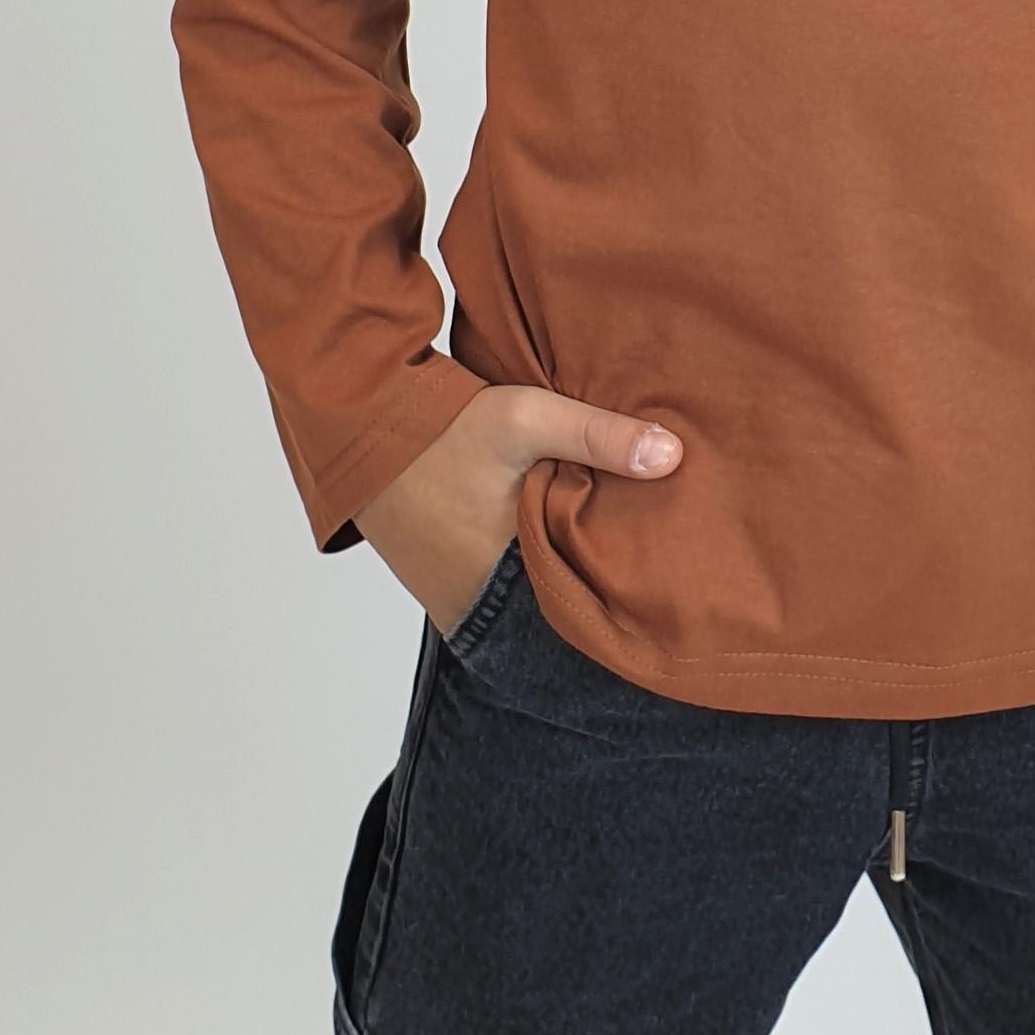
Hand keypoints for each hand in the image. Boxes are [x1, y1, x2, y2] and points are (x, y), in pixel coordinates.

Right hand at [355, 384, 681, 638]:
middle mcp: (483, 609)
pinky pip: (502, 598)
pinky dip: (528, 580)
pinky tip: (552, 549)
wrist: (361, 429)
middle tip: (649, 575)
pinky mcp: (444, 593)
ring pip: (534, 609)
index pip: (589, 616)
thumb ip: (597, 435)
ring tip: (609, 561)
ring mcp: (460, 606)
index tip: (669, 586)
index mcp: (513, 577)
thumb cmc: (443, 429)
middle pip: (563, 616)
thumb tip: (673, 456)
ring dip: (563, 587)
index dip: (628, 602)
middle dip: (601, 597)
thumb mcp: (525, 418)